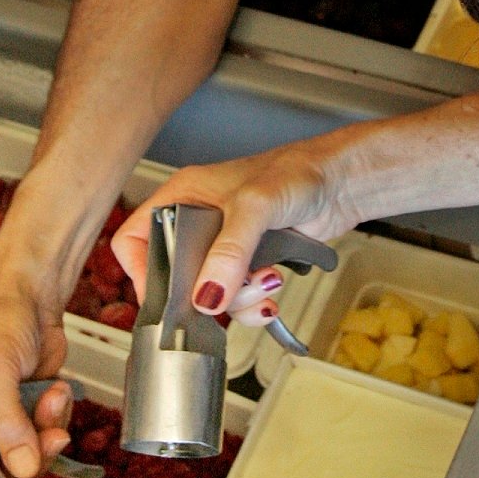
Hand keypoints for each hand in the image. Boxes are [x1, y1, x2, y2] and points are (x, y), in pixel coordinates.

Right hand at [0, 272, 73, 477]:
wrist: (31, 295)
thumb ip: (5, 420)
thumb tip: (22, 463)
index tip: (19, 468)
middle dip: (29, 449)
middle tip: (49, 433)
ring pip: (25, 452)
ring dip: (47, 427)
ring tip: (51, 395)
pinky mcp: (23, 411)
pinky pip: (43, 434)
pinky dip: (55, 417)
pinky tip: (54, 391)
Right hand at [112, 141, 357, 322]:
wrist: (342, 183)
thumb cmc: (298, 172)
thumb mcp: (255, 207)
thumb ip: (230, 251)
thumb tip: (206, 295)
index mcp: (184, 196)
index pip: (135, 239)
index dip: (140, 271)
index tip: (164, 296)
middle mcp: (198, 221)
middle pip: (175, 275)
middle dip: (201, 295)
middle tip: (222, 297)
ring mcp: (225, 245)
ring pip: (209, 293)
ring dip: (236, 302)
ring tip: (262, 284)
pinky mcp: (249, 262)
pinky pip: (237, 298)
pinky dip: (252, 305)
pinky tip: (270, 294)